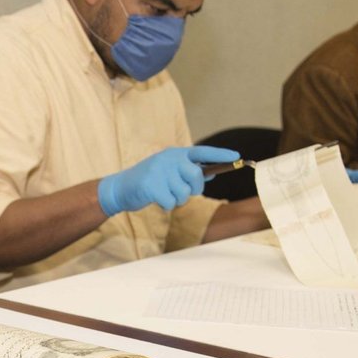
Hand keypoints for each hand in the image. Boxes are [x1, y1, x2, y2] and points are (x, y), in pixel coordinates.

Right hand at [98, 145, 239, 216]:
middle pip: (196, 176)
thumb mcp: (168, 171)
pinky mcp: (151, 185)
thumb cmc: (149, 181)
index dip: (220, 154)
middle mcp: (169, 159)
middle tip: (184, 192)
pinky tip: (156, 200)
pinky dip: (166, 206)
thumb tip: (210, 176)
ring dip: (177, 200)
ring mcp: (159, 171)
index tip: (237, 156)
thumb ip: (187, 171)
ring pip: (184, 193)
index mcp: (175, 153)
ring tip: (164, 195)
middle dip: (194, 188)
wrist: (120, 188)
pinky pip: (171, 202)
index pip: (202, 151)